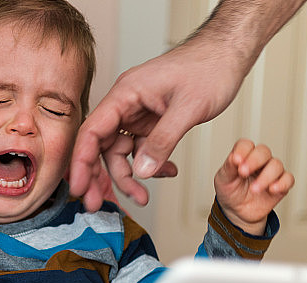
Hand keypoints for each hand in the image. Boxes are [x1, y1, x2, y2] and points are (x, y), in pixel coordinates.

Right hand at [70, 39, 247, 209]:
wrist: (227, 56)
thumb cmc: (208, 68)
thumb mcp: (188, 108)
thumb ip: (163, 141)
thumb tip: (141, 171)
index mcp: (125, 94)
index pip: (92, 131)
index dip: (81, 162)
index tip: (79, 187)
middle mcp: (126, 106)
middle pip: (101, 147)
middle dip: (100, 177)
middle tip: (96, 203)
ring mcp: (137, 115)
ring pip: (120, 154)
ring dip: (130, 178)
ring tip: (142, 197)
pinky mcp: (150, 123)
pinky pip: (141, 151)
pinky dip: (151, 166)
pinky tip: (167, 171)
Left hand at [214, 139, 293, 234]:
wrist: (237, 212)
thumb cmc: (230, 191)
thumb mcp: (223, 180)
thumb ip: (228, 167)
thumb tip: (234, 157)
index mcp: (244, 156)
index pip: (246, 145)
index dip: (242, 150)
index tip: (236, 160)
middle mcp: (259, 161)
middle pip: (264, 152)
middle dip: (254, 161)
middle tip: (243, 173)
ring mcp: (271, 172)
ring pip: (276, 165)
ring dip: (265, 177)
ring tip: (254, 189)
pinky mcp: (281, 185)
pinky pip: (288, 179)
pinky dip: (282, 183)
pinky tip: (272, 189)